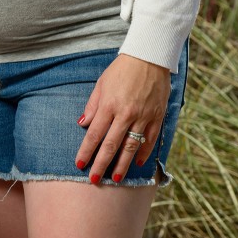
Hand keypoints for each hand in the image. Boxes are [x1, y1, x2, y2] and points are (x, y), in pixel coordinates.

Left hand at [75, 54, 170, 183]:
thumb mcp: (101, 84)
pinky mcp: (157, 116)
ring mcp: (143, 116)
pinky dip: (143, 152)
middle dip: (102, 164)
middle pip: (111, 145)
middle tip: (94, 180)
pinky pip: (150, 139)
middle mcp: (125, 114)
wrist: (149, 57)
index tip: (79, 164)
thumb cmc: (121, 70)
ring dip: (123, 164)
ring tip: (117, 178)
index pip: (94, 134)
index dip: (86, 151)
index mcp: (109, 105)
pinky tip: (136, 162)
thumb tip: (83, 124)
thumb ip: (92, 105)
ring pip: (131, 146)